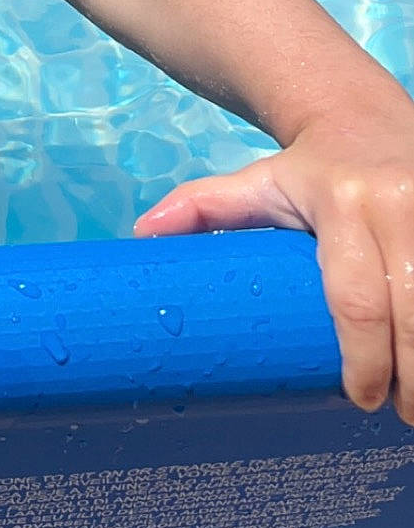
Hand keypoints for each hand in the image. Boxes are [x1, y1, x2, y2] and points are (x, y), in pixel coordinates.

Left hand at [136, 109, 413, 423]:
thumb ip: (203, 208)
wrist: (362, 112)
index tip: (357, 398)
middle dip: (412, 375)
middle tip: (401, 414)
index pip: (353, 296)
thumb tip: (142, 236)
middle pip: (411, 309)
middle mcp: (395, 200)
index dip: (361, 358)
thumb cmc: (308, 168)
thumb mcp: (256, 183)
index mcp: (340, 201)